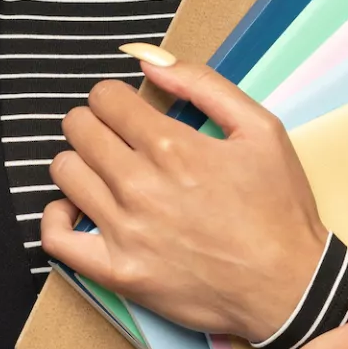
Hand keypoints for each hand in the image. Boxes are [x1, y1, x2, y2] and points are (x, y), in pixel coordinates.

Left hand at [40, 43, 327, 339]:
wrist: (289, 286)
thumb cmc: (278, 208)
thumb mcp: (261, 128)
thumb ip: (204, 85)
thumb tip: (150, 62)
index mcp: (172, 147)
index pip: (106, 99)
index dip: (114, 96)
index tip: (126, 108)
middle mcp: (141, 186)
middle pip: (80, 130)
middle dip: (94, 121)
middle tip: (115, 134)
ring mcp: (125, 232)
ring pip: (65, 173)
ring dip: (80, 162)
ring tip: (104, 169)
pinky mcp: (118, 272)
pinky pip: (57, 238)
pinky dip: (58, 217)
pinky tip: (78, 208)